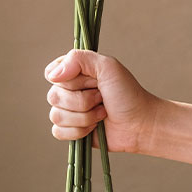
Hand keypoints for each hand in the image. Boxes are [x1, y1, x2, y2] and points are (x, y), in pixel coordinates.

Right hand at [44, 50, 159, 153]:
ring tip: (101, 112)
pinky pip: (58, 132)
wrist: (139, 123)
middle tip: (101, 96)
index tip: (89, 80)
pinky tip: (94, 127)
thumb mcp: (107, 66)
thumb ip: (79, 59)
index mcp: (75, 71)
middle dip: (82, 100)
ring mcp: (69, 111)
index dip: (67, 79)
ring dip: (84, 116)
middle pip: (54, 96)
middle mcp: (69, 90)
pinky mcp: (71, 130)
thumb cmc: (127, 92)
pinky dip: (79, 131)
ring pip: (56, 116)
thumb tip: (52, 75)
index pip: (52, 73)